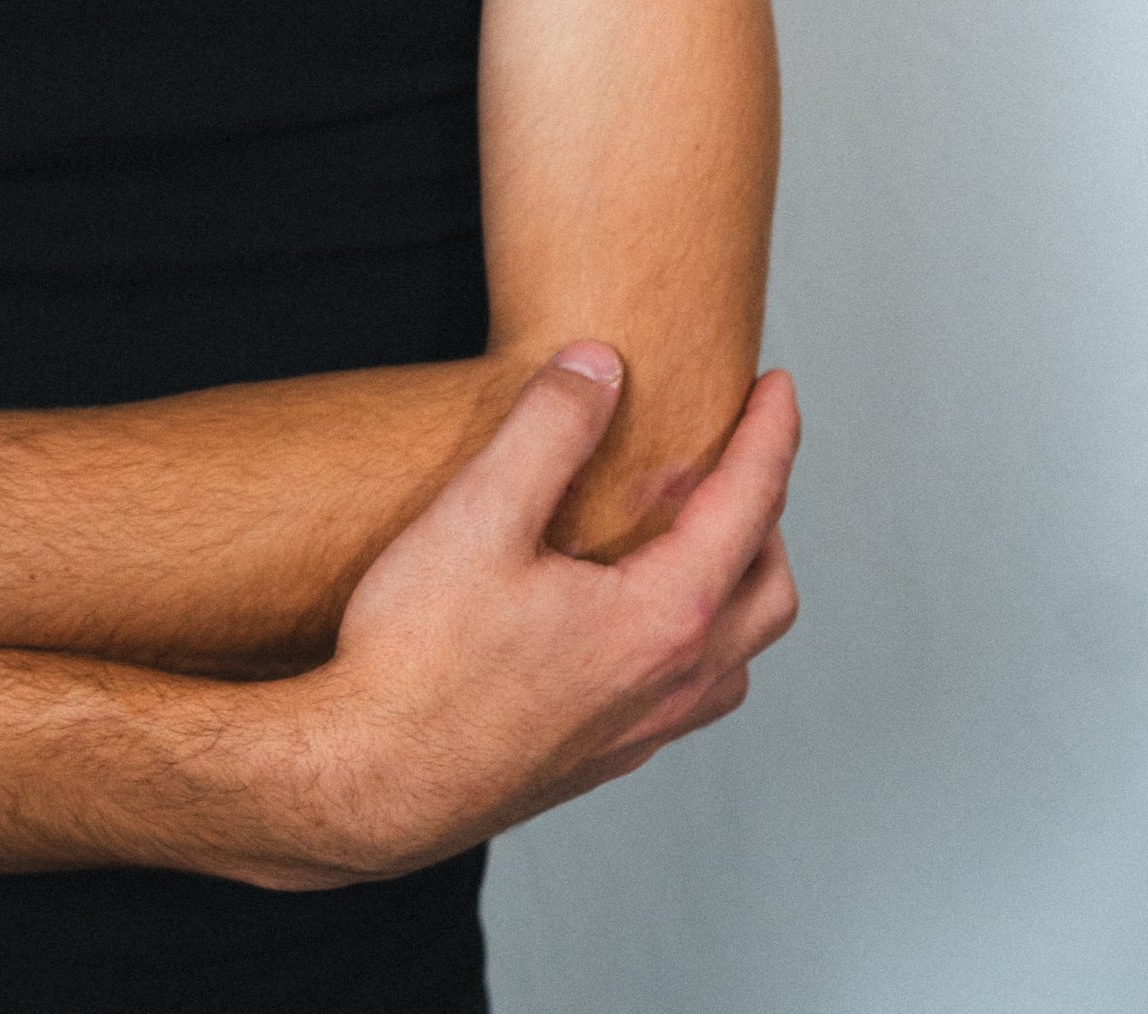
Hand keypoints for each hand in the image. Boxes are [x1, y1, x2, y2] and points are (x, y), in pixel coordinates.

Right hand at [237, 346, 799, 887]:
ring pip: (738, 657)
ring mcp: (640, 732)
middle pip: (769, 588)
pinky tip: (635, 620)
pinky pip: (690, 696)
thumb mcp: (478, 515)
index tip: (777, 385)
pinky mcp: (601, 760)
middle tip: (742, 452)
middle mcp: (670, 683)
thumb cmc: (417, 658)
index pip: (750, 507)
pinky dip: (699, 641)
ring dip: (741, 587)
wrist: (369, 782)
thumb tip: (598, 365)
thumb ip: (548, 428)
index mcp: (662, 618)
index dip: (771, 434)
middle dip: (769, 509)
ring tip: (699, 536)